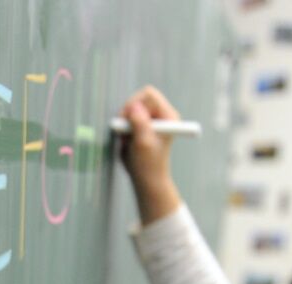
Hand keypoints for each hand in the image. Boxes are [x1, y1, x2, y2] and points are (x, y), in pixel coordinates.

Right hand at [119, 86, 181, 224]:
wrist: (146, 178)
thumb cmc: (148, 164)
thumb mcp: (143, 143)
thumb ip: (140, 122)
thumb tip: (133, 106)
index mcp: (168, 116)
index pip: (149, 95)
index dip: (135, 104)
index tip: (128, 119)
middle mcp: (161, 115)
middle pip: (139, 99)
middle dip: (128, 113)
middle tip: (125, 129)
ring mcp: (151, 120)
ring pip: (131, 108)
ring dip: (125, 122)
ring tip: (128, 138)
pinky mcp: (141, 126)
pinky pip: (127, 118)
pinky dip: (124, 127)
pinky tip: (127, 139)